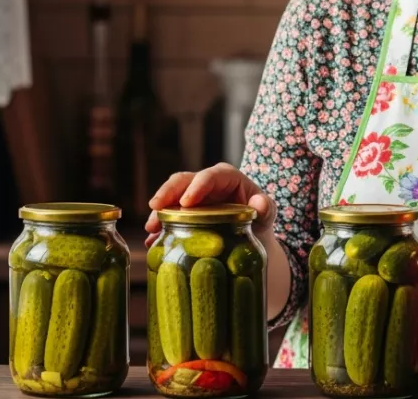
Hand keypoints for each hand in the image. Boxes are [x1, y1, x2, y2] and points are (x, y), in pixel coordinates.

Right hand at [143, 163, 277, 247]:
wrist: (251, 234)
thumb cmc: (260, 216)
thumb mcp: (267, 212)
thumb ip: (266, 207)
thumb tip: (259, 204)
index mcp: (226, 177)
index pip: (210, 176)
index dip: (197, 186)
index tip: (186, 202)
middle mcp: (205, 184)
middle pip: (183, 181)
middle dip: (168, 192)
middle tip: (155, 207)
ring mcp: (192, 198)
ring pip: (171, 198)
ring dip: (159, 212)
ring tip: (151, 228)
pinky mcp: (184, 214)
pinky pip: (168, 219)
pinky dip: (159, 230)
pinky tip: (152, 242)